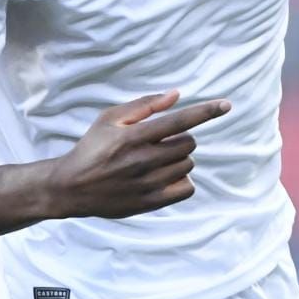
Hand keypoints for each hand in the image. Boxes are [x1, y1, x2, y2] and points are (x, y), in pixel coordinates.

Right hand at [46, 90, 229, 219]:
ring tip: (157, 159)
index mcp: (133, 136)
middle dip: (180, 138)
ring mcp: (147, 184)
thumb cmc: (92, 147)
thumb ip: (144, 105)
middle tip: (160, 142)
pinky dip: (182, 180)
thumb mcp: (110, 119)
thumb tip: (177, 95)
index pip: (178, 121)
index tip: (226, 105)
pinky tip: (165, 175)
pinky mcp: (150, 203)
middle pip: (188, 144)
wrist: (71, 187)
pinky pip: (186, 188)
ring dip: (180, 158)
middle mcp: (142, 160)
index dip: (205, 111)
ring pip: (188, 165)